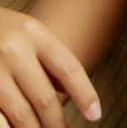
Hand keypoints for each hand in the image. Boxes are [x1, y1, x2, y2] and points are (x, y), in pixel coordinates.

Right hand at [0, 7, 100, 126]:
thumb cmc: (2, 30)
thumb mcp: (28, 32)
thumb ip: (47, 59)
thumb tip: (67, 92)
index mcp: (34, 33)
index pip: (68, 68)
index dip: (85, 94)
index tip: (96, 115)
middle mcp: (14, 50)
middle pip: (45, 97)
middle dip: (57, 122)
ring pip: (21, 114)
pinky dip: (11, 127)